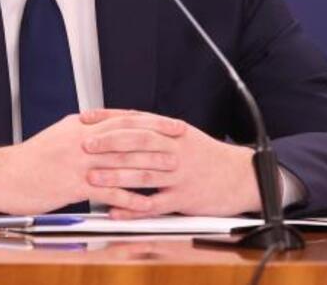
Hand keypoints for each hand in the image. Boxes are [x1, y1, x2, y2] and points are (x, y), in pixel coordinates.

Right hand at [0, 114, 181, 215]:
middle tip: (181, 140)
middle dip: (158, 136)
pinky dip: (129, 196)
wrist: (4, 176)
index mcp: (80, 126)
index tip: (171, 122)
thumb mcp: (60, 137)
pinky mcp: (73, 184)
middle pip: (128, 135)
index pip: (123, 118)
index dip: (150, 120)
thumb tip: (105, 130)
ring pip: (122, 160)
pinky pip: (108, 190)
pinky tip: (145, 202)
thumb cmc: (31, 161)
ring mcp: (78, 162)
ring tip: (172, 168)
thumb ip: (85, 134)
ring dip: (150, 164)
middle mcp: (82, 139)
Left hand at [80, 108, 259, 218]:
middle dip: (109, 143)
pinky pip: (156, 205)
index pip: (136, 119)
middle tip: (85, 145)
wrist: (241, 177)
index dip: (109, 117)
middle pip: (139, 143)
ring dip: (116, 176)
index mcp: (172, 131)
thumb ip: (155, 130)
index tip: (87, 118)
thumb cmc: (206, 157)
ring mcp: (180, 174)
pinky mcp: (185, 198)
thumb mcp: (183, 135)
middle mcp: (176, 149)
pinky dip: (134, 208)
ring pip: (144, 174)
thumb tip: (121, 123)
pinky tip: (116, 210)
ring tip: (93, 178)